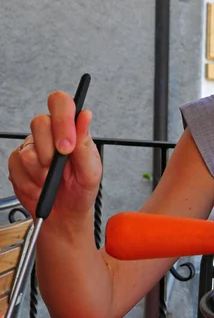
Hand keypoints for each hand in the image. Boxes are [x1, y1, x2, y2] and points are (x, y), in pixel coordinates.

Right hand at [7, 91, 102, 220]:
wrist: (65, 214)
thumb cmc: (81, 188)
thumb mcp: (91, 169)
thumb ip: (85, 142)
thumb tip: (85, 115)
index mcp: (71, 129)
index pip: (61, 103)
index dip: (61, 119)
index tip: (67, 145)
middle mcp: (49, 133)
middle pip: (39, 122)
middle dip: (50, 151)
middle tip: (60, 168)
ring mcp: (31, 147)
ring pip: (28, 150)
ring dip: (42, 172)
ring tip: (52, 180)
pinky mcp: (17, 162)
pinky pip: (17, 167)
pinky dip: (31, 183)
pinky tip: (41, 186)